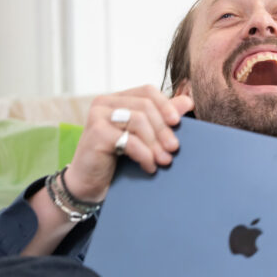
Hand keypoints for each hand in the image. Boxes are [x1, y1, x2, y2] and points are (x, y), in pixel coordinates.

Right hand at [62, 85, 193, 202]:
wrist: (89, 185)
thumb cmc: (115, 160)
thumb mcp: (142, 138)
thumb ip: (161, 118)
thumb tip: (188, 101)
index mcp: (116, 99)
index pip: (147, 91)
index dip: (165, 105)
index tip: (178, 123)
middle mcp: (104, 103)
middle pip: (145, 106)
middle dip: (163, 128)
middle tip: (173, 149)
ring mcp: (98, 116)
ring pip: (139, 120)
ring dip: (155, 143)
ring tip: (163, 161)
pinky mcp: (96, 133)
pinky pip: (129, 140)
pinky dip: (144, 154)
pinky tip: (149, 167)